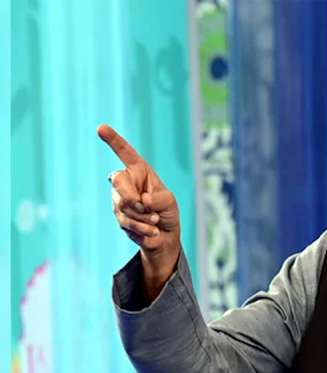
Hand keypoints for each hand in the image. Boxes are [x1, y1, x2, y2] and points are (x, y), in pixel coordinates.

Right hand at [98, 124, 180, 294]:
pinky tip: (152, 230)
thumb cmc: (167, 211)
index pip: (125, 152)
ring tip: (154, 220)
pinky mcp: (118, 216)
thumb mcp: (169, 201)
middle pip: (118, 182)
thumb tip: (142, 200)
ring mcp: (119, 199)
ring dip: (144, 217)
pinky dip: (143, 228)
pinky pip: (127, 221)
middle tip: (147, 207)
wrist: (164, 235)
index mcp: (139, 171)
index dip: (113, 140)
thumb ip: (157, 199)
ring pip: (124, 206)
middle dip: (133, 197)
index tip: (101, 128)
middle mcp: (126, 182)